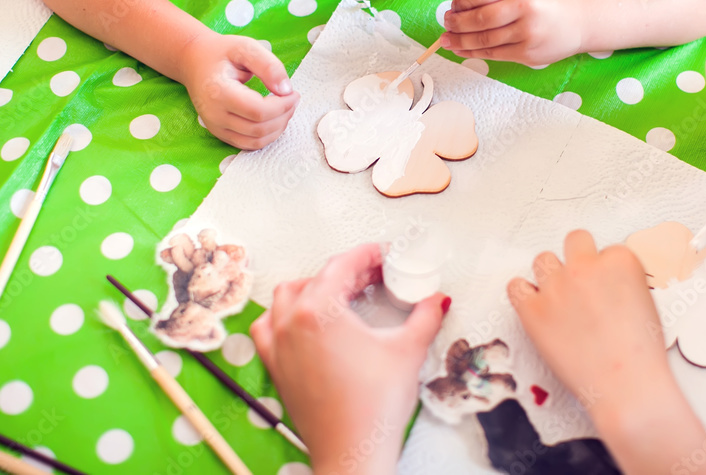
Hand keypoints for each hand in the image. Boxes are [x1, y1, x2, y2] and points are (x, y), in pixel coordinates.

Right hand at [180, 33, 299, 149]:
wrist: (194, 61)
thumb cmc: (221, 53)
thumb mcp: (245, 47)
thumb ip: (268, 66)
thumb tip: (286, 90)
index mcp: (219, 92)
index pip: (258, 111)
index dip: (282, 106)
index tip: (294, 93)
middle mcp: (214, 114)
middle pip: (259, 129)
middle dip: (283, 116)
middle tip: (293, 100)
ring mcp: (215, 127)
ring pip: (255, 141)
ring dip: (277, 129)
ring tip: (286, 109)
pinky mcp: (219, 133)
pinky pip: (248, 144)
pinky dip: (266, 136)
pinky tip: (274, 119)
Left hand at [250, 244, 447, 474]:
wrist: (352, 451)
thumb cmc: (374, 407)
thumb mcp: (408, 350)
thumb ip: (425, 316)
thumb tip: (437, 300)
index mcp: (319, 310)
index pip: (342, 265)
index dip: (366, 254)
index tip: (382, 254)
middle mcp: (291, 322)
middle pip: (316, 278)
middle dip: (346, 272)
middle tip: (374, 277)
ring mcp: (279, 345)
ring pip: (285, 297)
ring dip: (312, 288)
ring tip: (340, 296)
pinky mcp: (276, 367)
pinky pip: (267, 328)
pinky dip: (282, 317)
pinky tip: (302, 323)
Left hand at [441, 0, 583, 65]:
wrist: (581, 20)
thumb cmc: (546, 2)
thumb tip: (457, 11)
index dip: (460, 2)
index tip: (452, 7)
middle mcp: (524, 8)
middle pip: (479, 19)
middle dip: (456, 24)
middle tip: (446, 24)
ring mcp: (527, 33)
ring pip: (483, 39)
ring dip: (459, 41)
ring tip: (447, 40)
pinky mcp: (527, 53)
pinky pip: (493, 54)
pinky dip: (473, 53)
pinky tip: (462, 50)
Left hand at [507, 231, 670, 418]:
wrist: (625, 385)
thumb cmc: (640, 353)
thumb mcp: (645, 303)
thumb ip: (622, 282)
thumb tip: (604, 281)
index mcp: (620, 261)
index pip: (608, 250)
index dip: (607, 272)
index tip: (607, 289)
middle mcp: (585, 266)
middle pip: (575, 240)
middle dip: (578, 257)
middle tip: (581, 283)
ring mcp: (556, 286)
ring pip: (543, 259)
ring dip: (550, 275)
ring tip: (559, 299)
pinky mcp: (532, 309)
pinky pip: (516, 286)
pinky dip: (523, 294)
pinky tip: (534, 305)